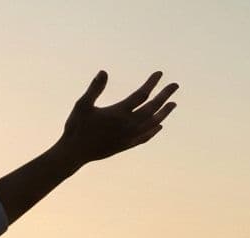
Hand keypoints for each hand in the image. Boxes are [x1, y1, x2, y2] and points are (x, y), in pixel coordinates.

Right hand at [54, 70, 177, 165]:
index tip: (159, 73)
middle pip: (152, 108)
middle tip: (175, 85)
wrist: (74, 153)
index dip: (151, 83)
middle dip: (165, 95)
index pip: (141, 95)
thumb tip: (104, 71)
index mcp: (119, 113)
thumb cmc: (76, 127)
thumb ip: (94, 89)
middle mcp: (128, 125)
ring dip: (164, 113)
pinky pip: (145, 137)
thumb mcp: (82, 105)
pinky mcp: (126, 145)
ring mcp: (128, 137)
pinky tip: (159, 126)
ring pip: (152, 123)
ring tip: (173, 104)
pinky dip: (154, 130)